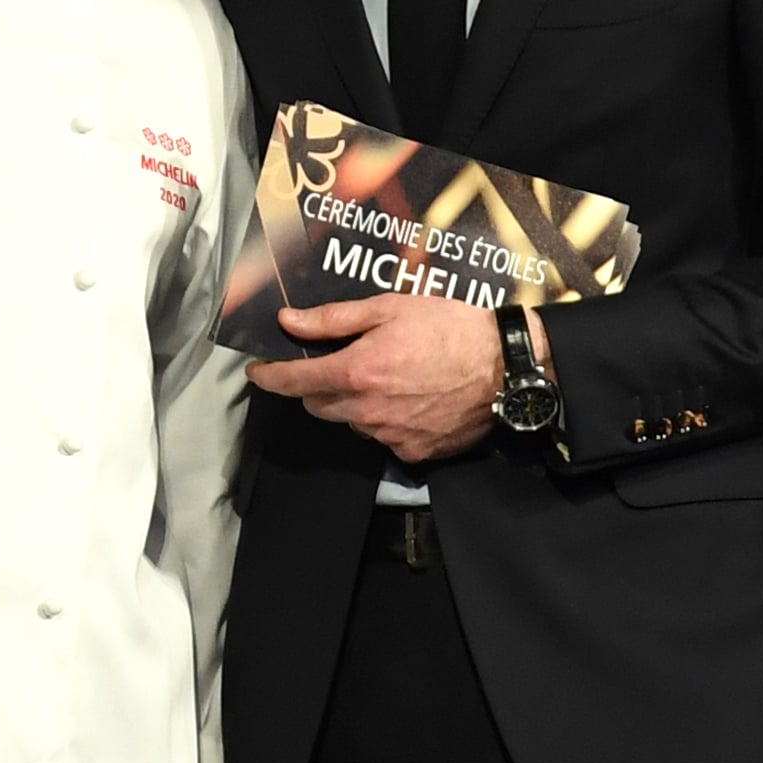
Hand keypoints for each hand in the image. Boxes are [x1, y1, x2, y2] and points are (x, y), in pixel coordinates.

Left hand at [245, 289, 504, 465]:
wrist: (504, 368)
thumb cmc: (448, 328)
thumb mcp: (388, 309)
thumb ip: (333, 320)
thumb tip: (288, 322)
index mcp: (356, 372)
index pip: (295, 382)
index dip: (270, 377)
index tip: (258, 371)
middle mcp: (367, 412)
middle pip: (318, 406)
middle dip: (316, 386)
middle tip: (338, 362)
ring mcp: (391, 436)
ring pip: (351, 423)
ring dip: (353, 404)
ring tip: (386, 376)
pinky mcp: (416, 453)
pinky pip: (384, 438)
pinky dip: (385, 421)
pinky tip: (409, 399)